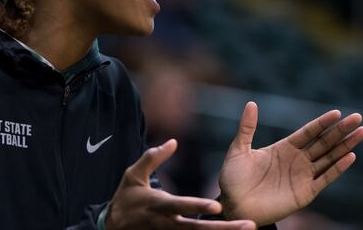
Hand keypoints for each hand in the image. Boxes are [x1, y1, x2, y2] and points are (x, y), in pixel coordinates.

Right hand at [105, 139, 256, 229]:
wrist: (114, 226)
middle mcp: (167, 223)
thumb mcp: (132, 174)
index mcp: (158, 205)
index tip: (216, 206)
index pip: (181, 206)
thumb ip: (153, 158)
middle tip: (248, 224)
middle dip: (224, 228)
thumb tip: (173, 142)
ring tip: (248, 228)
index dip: (197, 206)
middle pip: (199, 229)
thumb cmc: (126, 197)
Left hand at [218, 102, 362, 225]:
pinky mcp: (305, 193)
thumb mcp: (238, 149)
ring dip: (345, 146)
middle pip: (324, 143)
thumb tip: (251, 103)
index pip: (308, 132)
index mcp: (283, 148)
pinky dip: (337, 168)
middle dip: (341, 131)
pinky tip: (350, 156)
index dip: (322, 123)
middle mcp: (297, 160)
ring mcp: (303, 176)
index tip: (337, 113)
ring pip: (329, 158)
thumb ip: (247, 127)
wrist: (233, 205)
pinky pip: (325, 178)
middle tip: (358, 118)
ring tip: (361, 133)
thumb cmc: (233, 178)